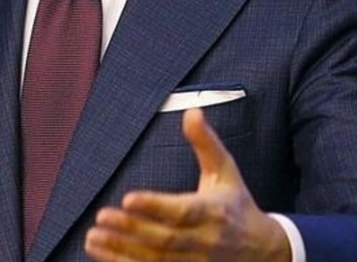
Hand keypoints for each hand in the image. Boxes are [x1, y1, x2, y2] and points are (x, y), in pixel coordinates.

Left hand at [84, 108, 290, 261]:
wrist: (263, 251)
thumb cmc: (236, 205)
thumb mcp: (225, 171)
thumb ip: (205, 142)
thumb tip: (192, 110)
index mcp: (214, 211)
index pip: (183, 211)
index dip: (155, 206)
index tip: (128, 197)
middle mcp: (205, 240)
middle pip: (165, 238)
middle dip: (131, 229)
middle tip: (102, 217)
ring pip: (156, 260)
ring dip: (121, 250)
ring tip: (93, 238)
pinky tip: (103, 256)